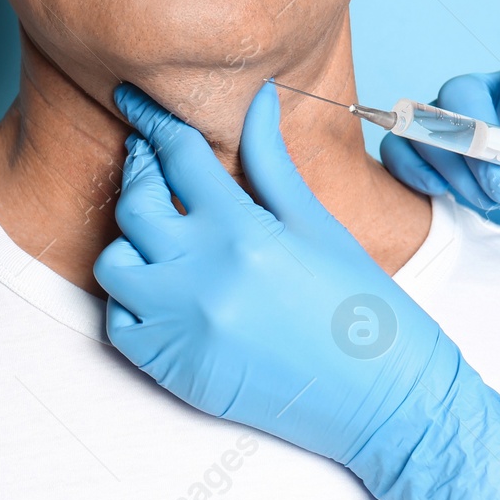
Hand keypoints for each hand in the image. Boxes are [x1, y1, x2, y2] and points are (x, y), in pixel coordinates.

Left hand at [94, 79, 499, 499]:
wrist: (384, 401)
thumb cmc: (362, 308)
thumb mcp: (318, 223)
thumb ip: (272, 161)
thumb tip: (256, 98)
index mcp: (243, 232)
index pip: (177, 156)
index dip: (154, 121)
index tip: (134, 100)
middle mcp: (202, 277)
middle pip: (135, 204)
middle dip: (140, 173)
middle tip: (152, 163)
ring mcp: (182, 327)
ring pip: (114, 264)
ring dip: (131, 242)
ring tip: (162, 233)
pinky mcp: (174, 370)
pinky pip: (120, 323)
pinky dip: (133, 300)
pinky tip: (166, 286)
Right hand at [379, 62, 499, 272]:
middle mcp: (482, 98)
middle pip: (462, 92)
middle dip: (482, 140)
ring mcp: (445, 124)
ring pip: (431, 126)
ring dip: (457, 169)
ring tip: (491, 206)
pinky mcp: (421, 154)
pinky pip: (400, 150)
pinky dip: (416, 172)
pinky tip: (444, 200)